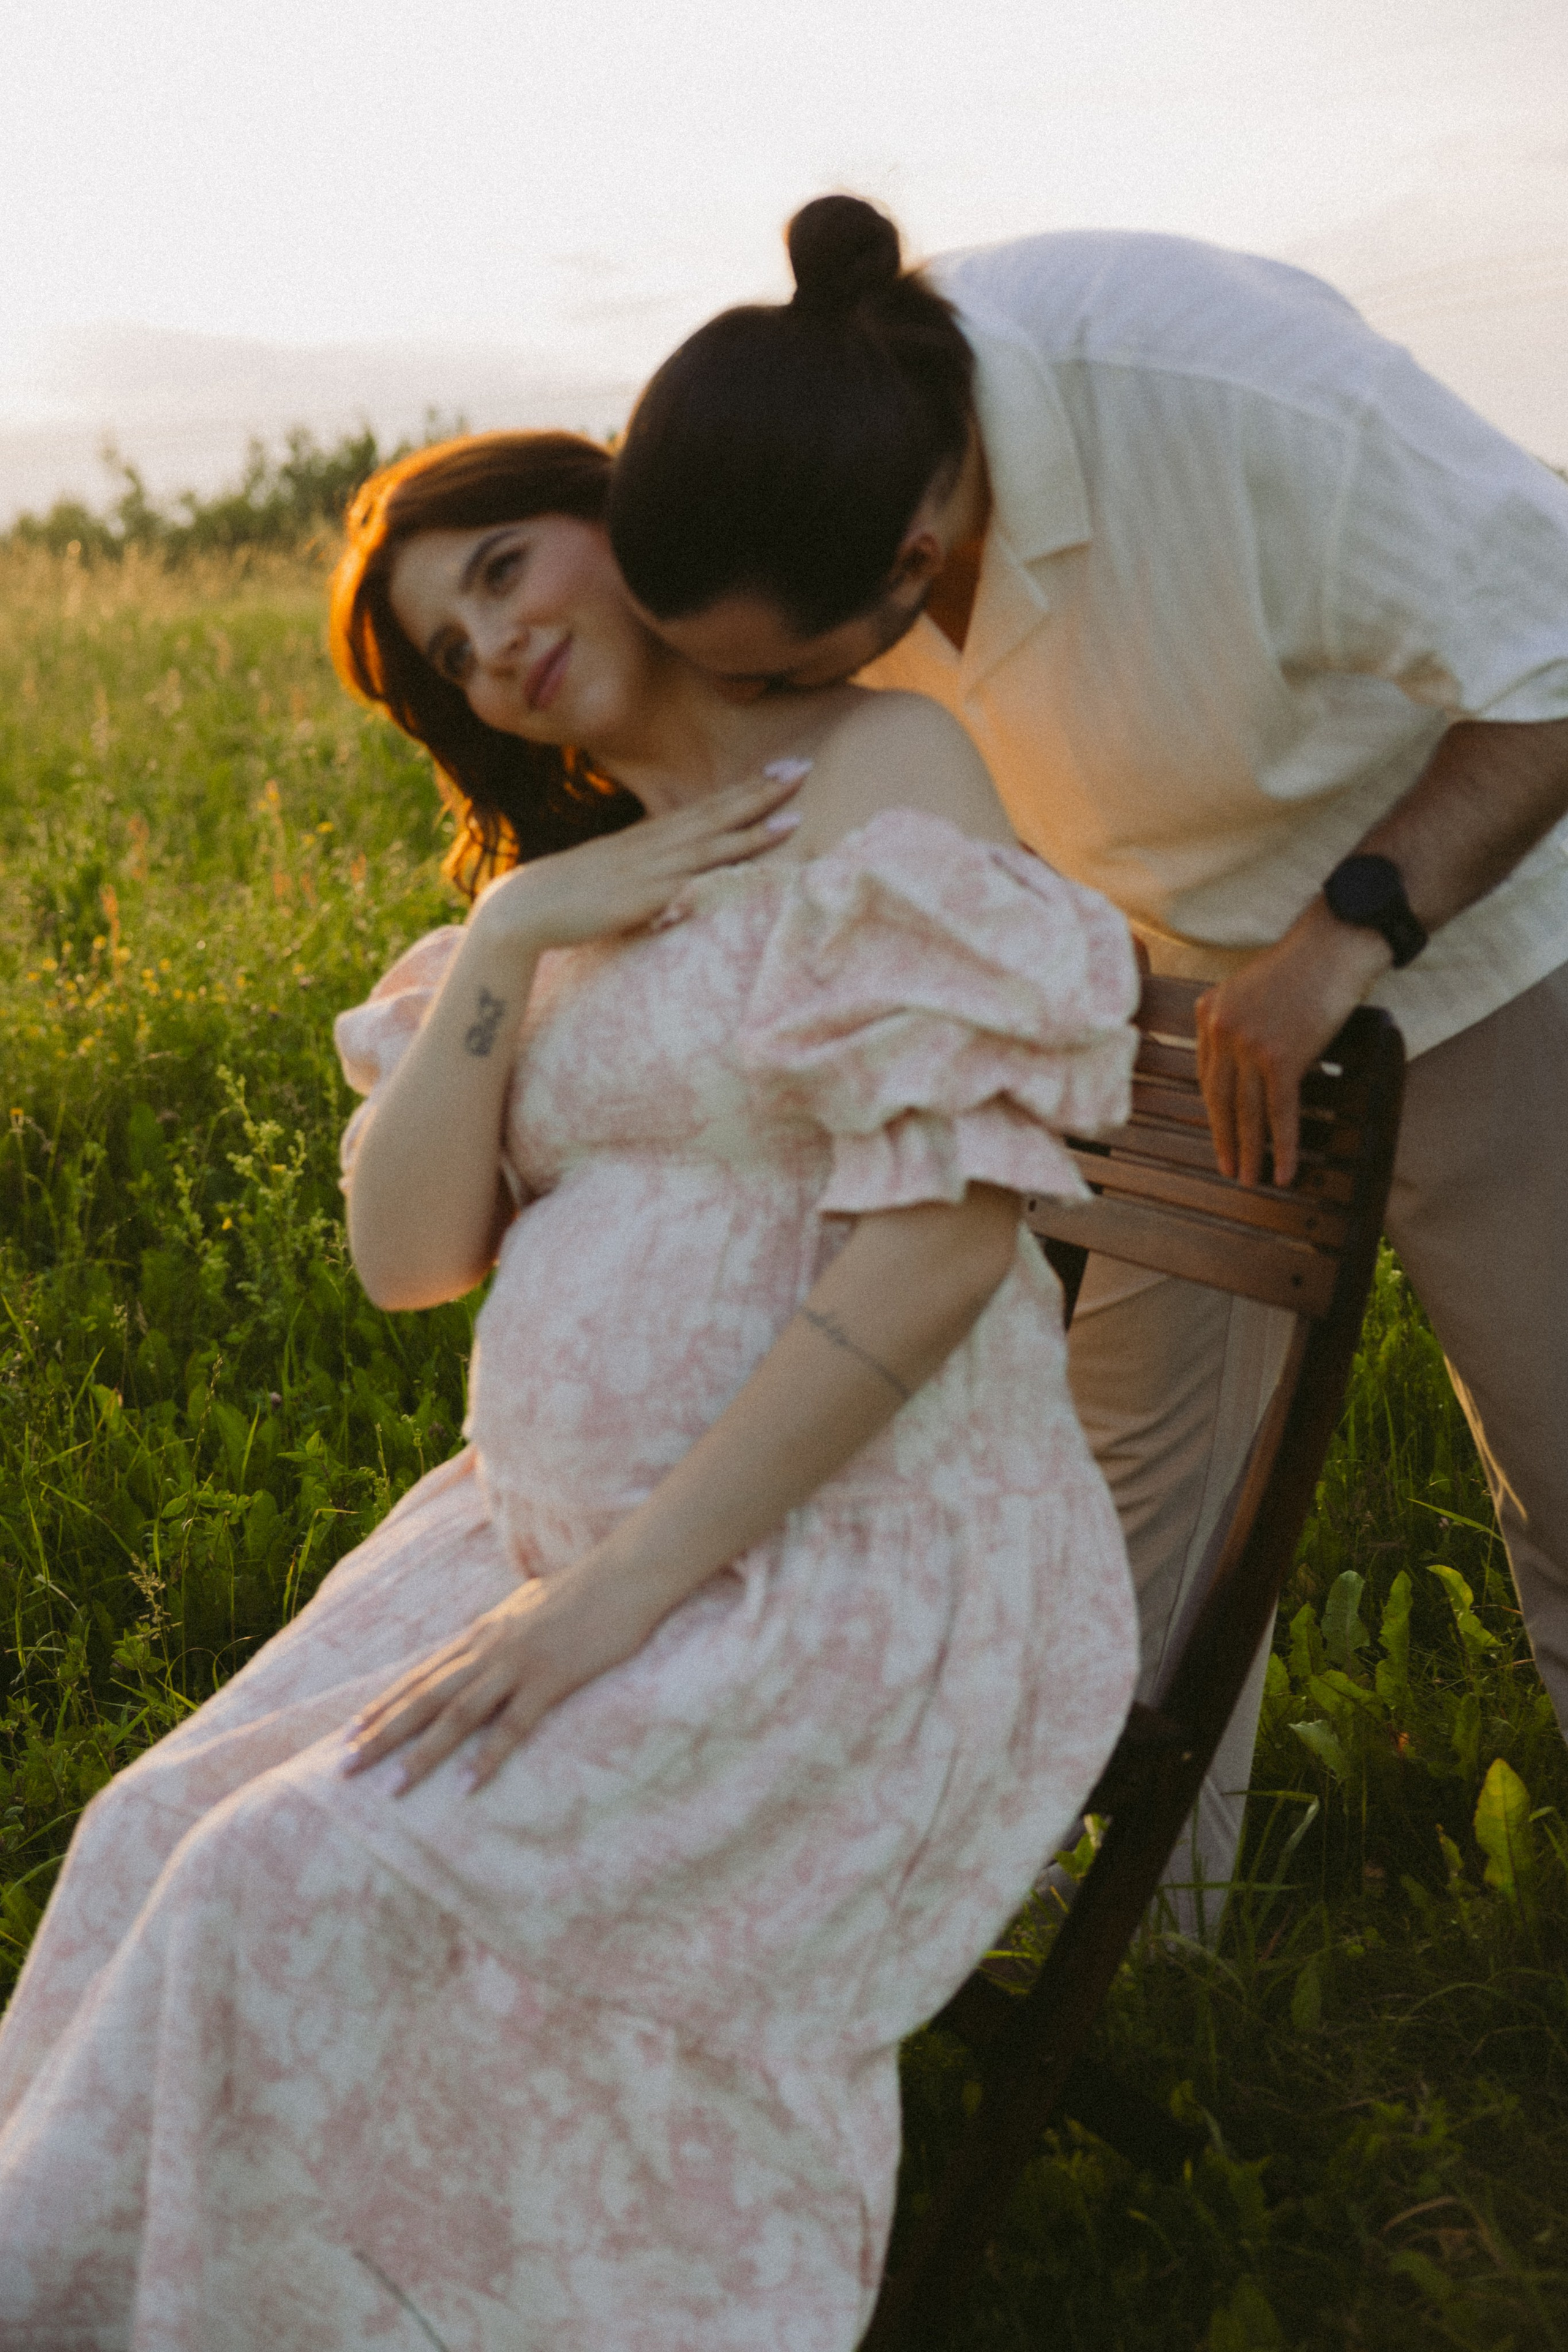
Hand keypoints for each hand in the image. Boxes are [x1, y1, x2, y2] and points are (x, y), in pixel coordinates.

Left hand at [341, 1552, 664, 1794]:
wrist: (625, 1574)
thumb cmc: (583, 1591)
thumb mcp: (528, 1607)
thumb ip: (501, 1629)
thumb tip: (483, 1639)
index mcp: (481, 1634)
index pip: (420, 1675)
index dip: (383, 1705)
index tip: (350, 1732)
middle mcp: (488, 1649)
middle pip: (424, 1697)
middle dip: (382, 1734)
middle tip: (345, 1767)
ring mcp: (518, 1664)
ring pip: (458, 1714)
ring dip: (423, 1753)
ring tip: (393, 1788)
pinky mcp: (551, 1678)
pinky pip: (514, 1724)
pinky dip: (489, 1756)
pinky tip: (469, 1785)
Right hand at [471, 762, 808, 952]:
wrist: (526, 907)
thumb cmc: (570, 896)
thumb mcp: (617, 875)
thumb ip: (647, 871)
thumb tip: (673, 880)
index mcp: (648, 839)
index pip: (706, 807)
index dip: (745, 789)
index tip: (779, 770)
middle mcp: (654, 845)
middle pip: (716, 813)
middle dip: (761, 791)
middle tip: (804, 767)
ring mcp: (651, 869)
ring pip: (712, 842)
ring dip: (754, 825)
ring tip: (794, 810)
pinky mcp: (645, 896)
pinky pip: (694, 880)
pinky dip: (724, 869)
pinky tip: (751, 865)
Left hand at [1195, 902, 1388, 1186]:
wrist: (1335, 946)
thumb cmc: (1302, 966)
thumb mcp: (1252, 989)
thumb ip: (1237, 1022)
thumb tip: (1244, 1067)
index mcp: (1208, 1011)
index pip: (1207, 1074)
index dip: (1216, 1110)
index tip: (1222, 1133)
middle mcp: (1221, 1029)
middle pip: (1218, 1098)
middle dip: (1225, 1139)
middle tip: (1229, 1169)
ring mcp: (1249, 1045)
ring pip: (1247, 1112)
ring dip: (1250, 1151)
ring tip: (1251, 1179)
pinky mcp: (1281, 1058)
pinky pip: (1280, 1112)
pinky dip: (1283, 1146)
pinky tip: (1284, 1171)